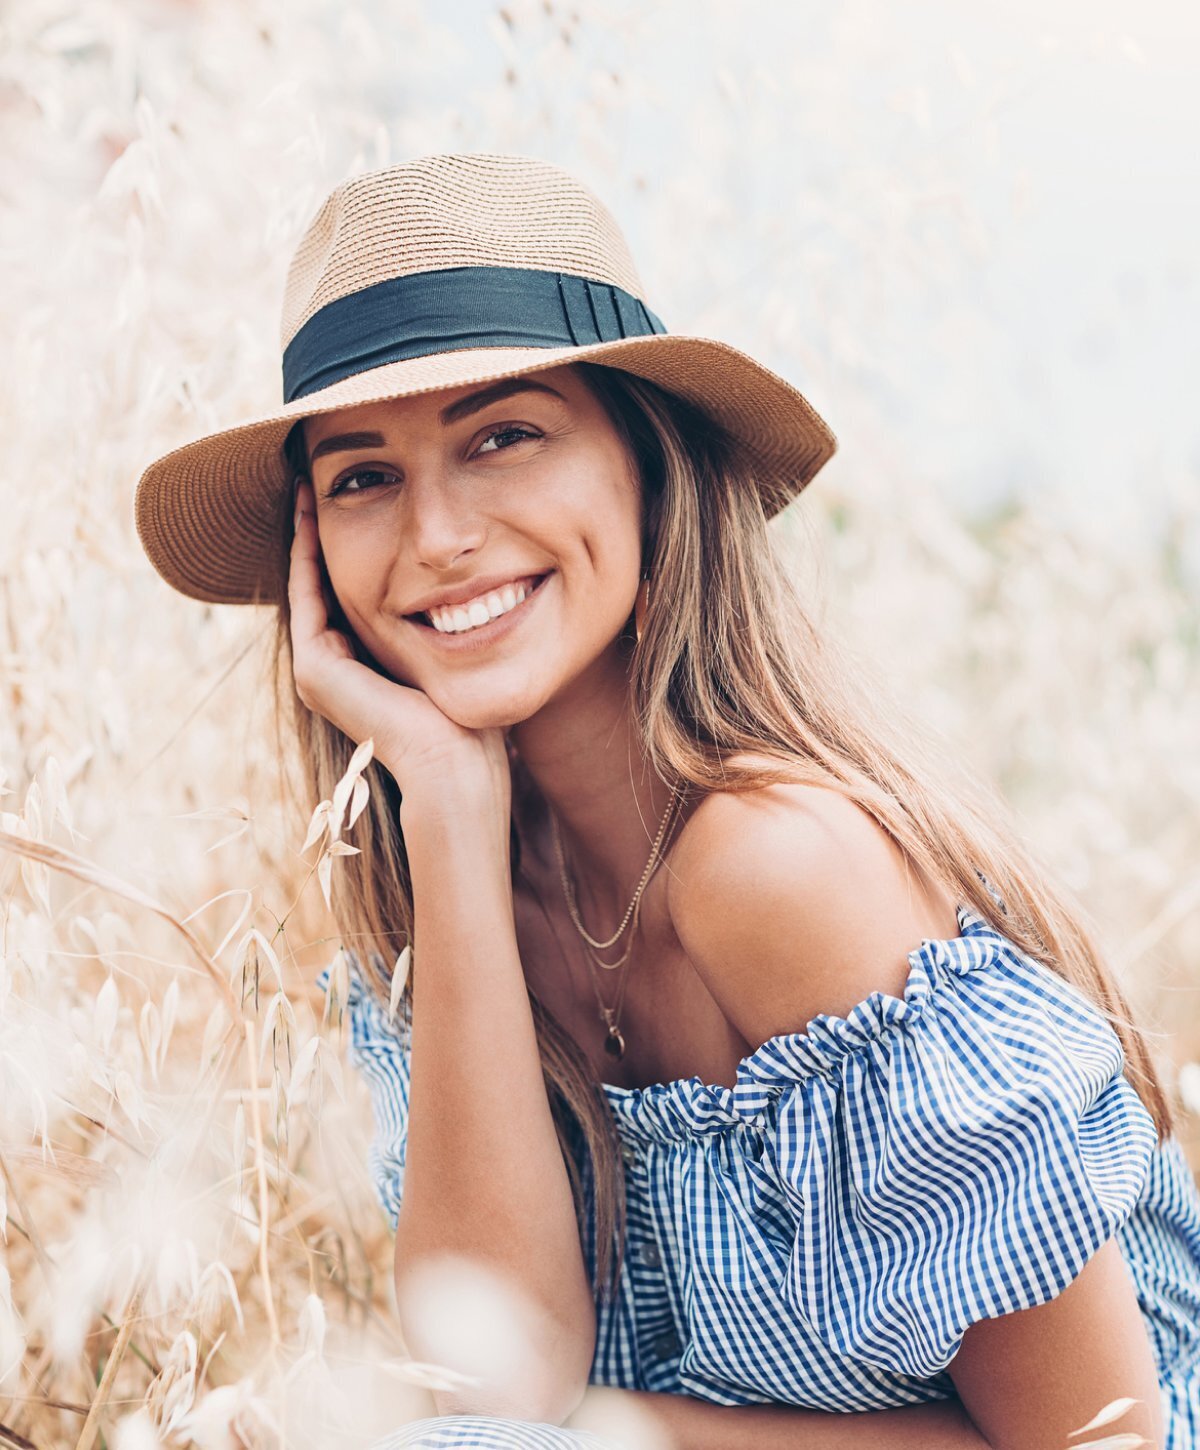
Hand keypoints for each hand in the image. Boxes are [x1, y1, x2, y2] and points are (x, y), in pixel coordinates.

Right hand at [288, 478, 508, 808]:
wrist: (456, 768)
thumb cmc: (473, 727)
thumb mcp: (459, 660)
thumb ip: (453, 630)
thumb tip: (478, 594)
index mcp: (364, 671)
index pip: (349, 598)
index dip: (349, 550)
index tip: (362, 501)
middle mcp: (332, 673)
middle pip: (323, 588)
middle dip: (322, 535)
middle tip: (319, 481)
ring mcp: (317, 673)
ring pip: (307, 586)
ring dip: (307, 536)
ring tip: (308, 485)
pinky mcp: (315, 670)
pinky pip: (306, 596)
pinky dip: (306, 555)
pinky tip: (312, 513)